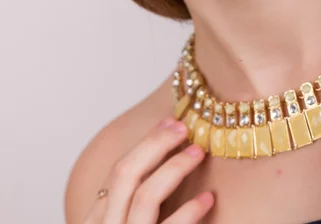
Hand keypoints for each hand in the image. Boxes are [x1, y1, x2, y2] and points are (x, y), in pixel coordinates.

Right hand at [83, 117, 213, 223]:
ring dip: (174, 168)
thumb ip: (130, 202)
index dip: (145, 143)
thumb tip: (161, 155)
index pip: (117, 171)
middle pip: (125, 174)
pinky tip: (207, 198)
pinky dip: (189, 211)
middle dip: (155, 145)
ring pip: (145, 196)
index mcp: (97, 219)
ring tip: (198, 153)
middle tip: (183, 128)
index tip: (169, 122)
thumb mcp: (124, 221)